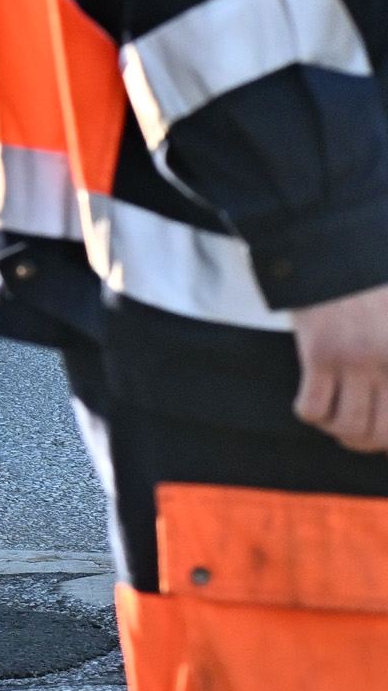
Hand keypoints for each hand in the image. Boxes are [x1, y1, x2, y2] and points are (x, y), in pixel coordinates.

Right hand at [294, 278, 387, 451]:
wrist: (334, 248)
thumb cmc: (371, 286)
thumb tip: (382, 393)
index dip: (387, 438)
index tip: (378, 434)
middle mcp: (387, 362)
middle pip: (379, 432)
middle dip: (364, 442)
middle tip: (353, 432)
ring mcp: (355, 359)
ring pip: (347, 426)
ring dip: (337, 430)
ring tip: (331, 418)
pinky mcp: (319, 352)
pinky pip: (313, 407)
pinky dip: (310, 413)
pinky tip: (310, 400)